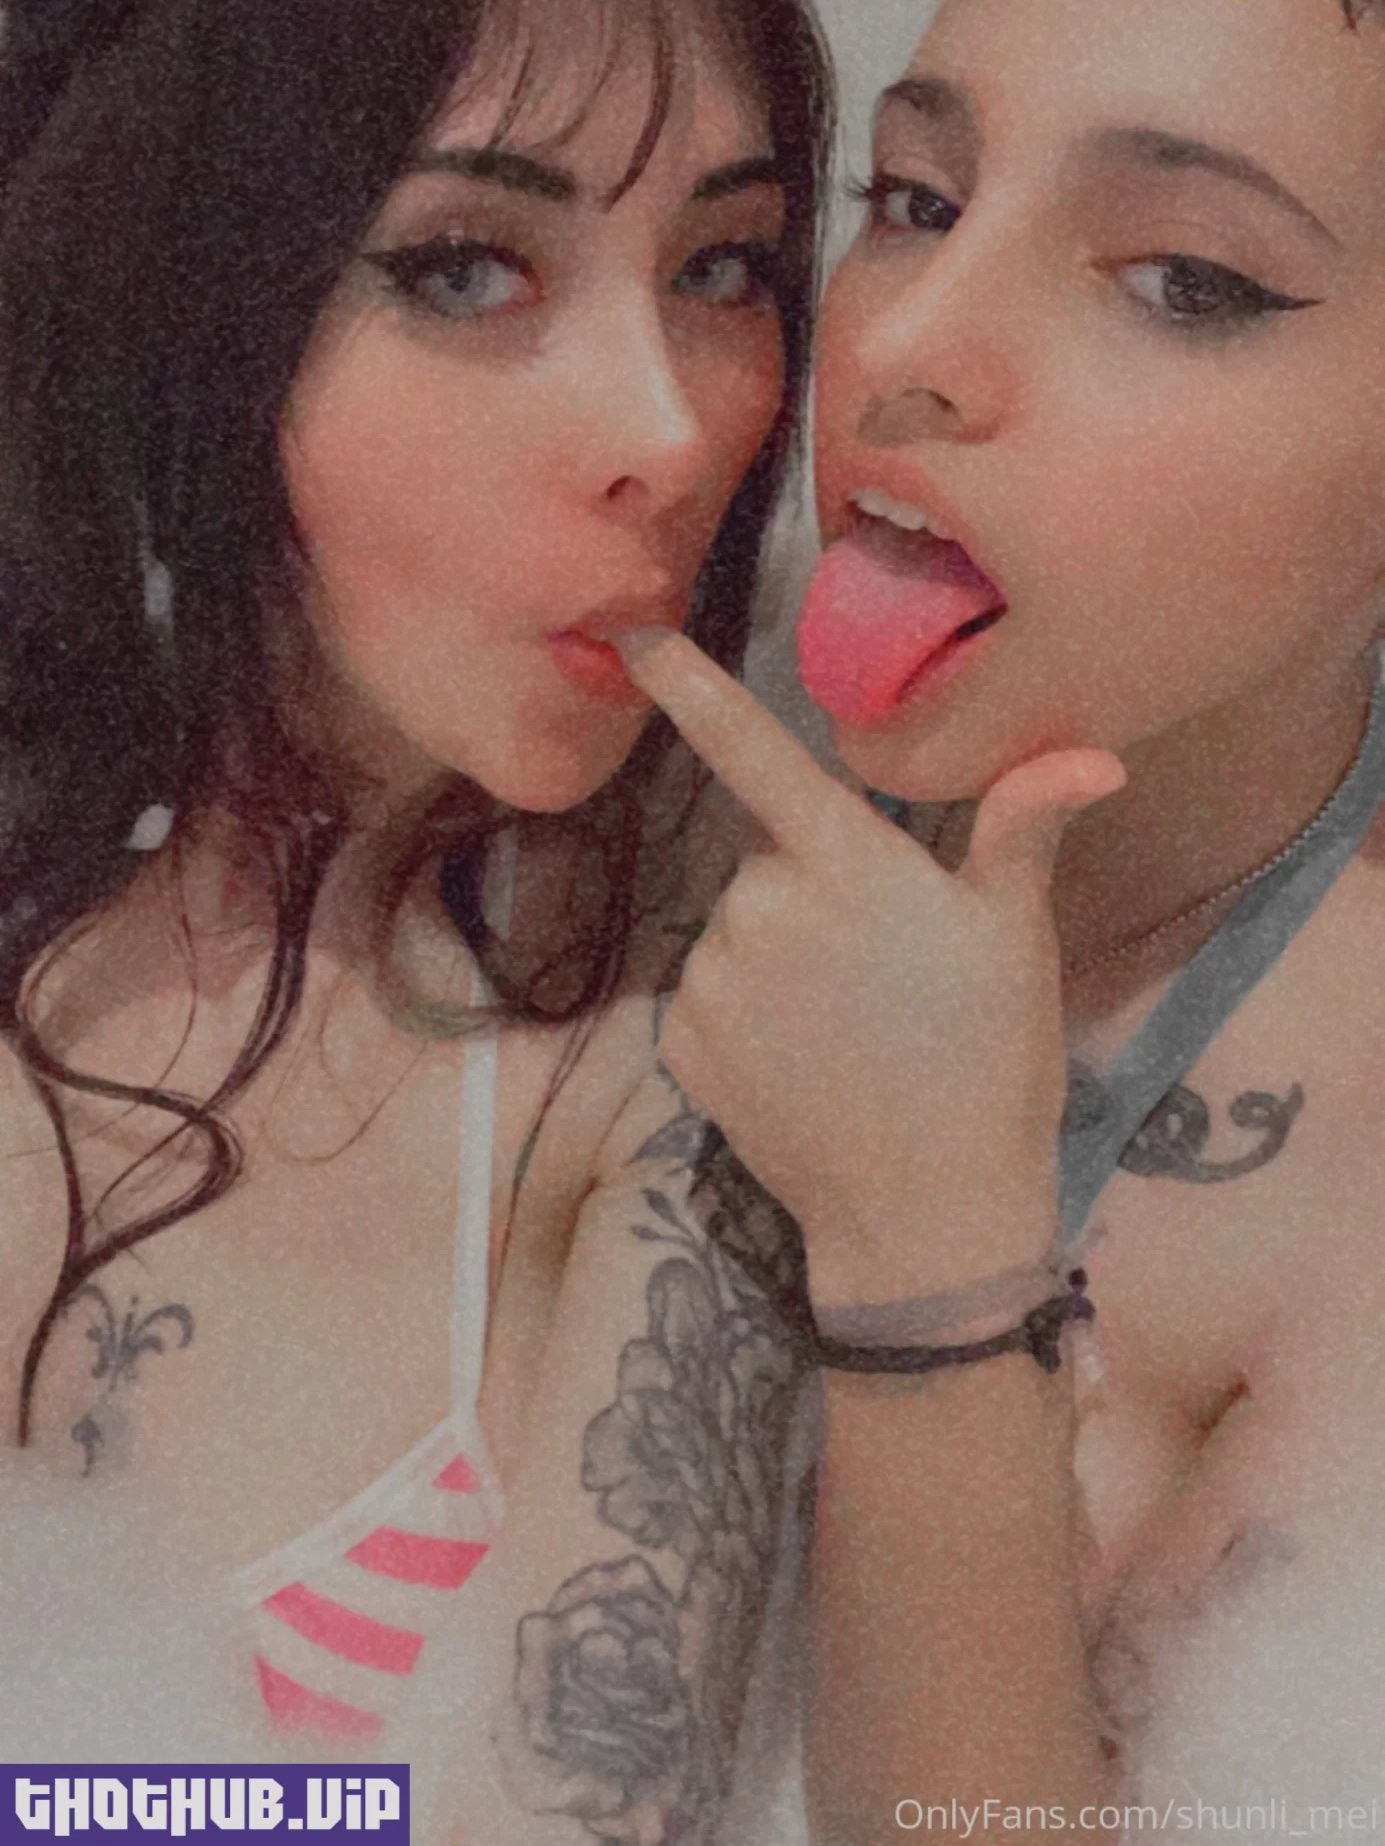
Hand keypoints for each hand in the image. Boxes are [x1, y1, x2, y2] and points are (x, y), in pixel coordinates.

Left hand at [617, 631, 1124, 1303]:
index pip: (752, 750)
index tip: (632, 632)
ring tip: (852, 1027)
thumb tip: (1095, 757)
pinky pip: (710, 1001)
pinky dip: (747, 1022)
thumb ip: (1025, 830)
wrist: (927, 1215)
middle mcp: (759, 906)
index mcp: (842, 862)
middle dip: (814, 892)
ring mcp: (712, 979)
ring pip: (738, 932)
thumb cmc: (990, 1061)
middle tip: (886, 968)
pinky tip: (804, 1065)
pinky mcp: (682, 1046)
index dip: (691, 685)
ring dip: (779, 959)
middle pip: (769, 861)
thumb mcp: (1017, 938)